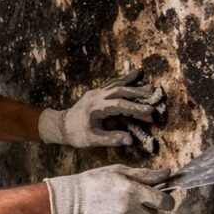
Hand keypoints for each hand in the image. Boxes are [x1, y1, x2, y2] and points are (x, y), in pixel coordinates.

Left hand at [38, 69, 156, 146]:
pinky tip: (130, 74)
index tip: (150, 110)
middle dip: (136, 91)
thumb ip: (111, 139)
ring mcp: (95, 92)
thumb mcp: (93, 140)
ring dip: (130, 80)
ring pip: (115, 84)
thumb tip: (130, 140)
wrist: (60, 126)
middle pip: (119, 90)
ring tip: (142, 74)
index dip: (135, 108)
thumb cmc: (76, 134)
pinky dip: (121, 78)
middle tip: (153, 91)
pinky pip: (110, 83)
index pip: (119, 105)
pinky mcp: (95, 92)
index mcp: (95, 108)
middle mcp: (95, 96)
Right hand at [44, 165, 173, 213]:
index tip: (161, 201)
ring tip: (115, 208)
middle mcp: (131, 209)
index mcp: (134, 191)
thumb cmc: (95, 181)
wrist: (72, 200)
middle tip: (128, 200)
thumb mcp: (119, 171)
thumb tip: (167, 173)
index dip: (165, 202)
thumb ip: (145, 174)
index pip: (165, 202)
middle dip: (144, 208)